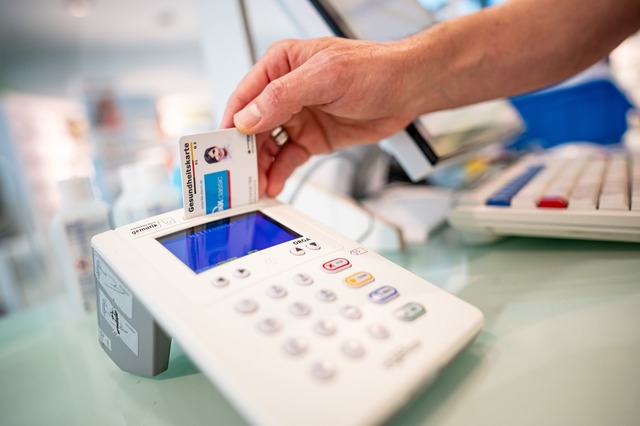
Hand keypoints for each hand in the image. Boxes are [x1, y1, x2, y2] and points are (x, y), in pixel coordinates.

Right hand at [220, 37, 418, 196]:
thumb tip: (248, 118)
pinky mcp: (312, 137)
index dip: (231, 124)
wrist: (408, 89)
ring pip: (268, 145)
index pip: (244, 97)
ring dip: (260, 167)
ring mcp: (298, 116)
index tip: (221, 149)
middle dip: (243, 153)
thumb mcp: (326, 77)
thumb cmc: (373, 69)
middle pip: (252, 126)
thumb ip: (283, 96)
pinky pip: (288, 157)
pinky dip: (279, 172)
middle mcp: (284, 92)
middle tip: (236, 177)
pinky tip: (274, 184)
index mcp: (280, 66)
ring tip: (255, 187)